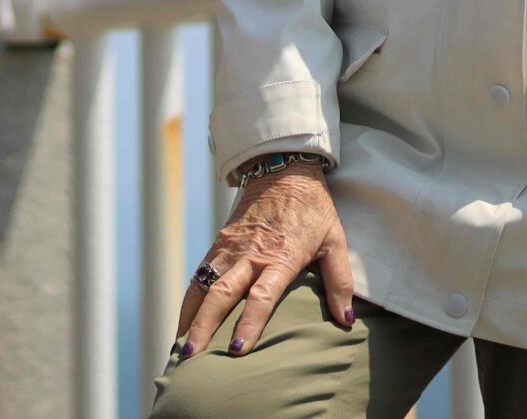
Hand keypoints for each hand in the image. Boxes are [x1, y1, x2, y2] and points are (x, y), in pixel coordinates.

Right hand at [172, 164, 353, 359]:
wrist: (283, 169)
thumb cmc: (313, 209)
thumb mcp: (335, 240)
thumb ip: (339, 281)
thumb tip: (347, 320)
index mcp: (281, 256)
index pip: (261, 296)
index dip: (249, 324)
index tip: (236, 350)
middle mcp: (250, 254)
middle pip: (221, 295)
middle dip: (204, 328)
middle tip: (192, 358)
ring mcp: (231, 247)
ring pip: (204, 286)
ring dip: (190, 317)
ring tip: (180, 348)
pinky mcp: (220, 242)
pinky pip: (200, 274)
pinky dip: (189, 300)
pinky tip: (183, 322)